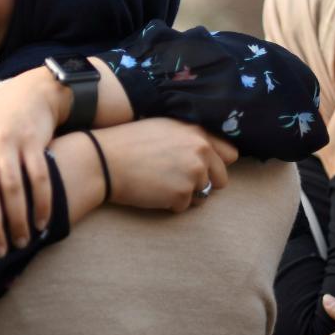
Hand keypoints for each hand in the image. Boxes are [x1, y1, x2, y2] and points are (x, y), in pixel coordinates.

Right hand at [88, 118, 237, 211]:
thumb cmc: (128, 142)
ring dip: (185, 194)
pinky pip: (184, 207)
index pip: (230, 154)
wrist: (104, 160)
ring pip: (202, 195)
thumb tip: (209, 154)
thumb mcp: (164, 128)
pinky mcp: (181, 194)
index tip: (203, 168)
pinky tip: (152, 190)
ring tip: (159, 182)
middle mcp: (201, 151)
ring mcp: (193, 173)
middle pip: (220, 180)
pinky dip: (170, 204)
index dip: (217, 164)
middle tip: (176, 179)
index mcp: (197, 132)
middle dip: (202, 183)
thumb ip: (190, 137)